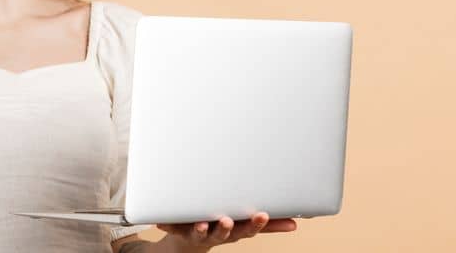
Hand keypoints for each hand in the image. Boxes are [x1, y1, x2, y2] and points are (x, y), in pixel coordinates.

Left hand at [155, 212, 296, 250]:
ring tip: (203, 224)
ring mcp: (198, 233)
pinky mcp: (179, 231)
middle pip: (226, 233)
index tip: (262, 214)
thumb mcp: (244, 225)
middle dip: (228, 227)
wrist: (189, 241)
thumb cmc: (221, 226)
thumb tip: (294, 224)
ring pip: (202, 233)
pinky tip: (161, 223)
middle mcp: (218, 233)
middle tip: (229, 220)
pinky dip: (168, 225)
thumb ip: (267, 224)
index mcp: (235, 230)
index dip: (256, 224)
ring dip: (202, 229)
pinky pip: (173, 228)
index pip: (249, 228)